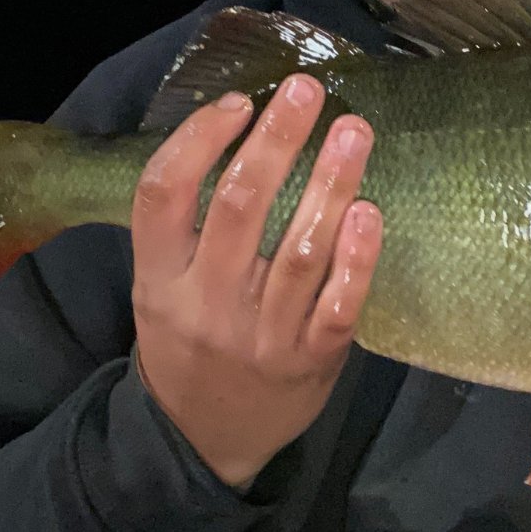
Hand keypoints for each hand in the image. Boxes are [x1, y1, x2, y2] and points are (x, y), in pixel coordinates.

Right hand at [130, 73, 381, 488]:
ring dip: (330, 183)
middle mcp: (206, 303)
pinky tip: (371, 212)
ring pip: (299, 250)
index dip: (197, 140)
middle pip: (240, 207)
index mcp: (159, 278)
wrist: (204, 442)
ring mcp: (261, 335)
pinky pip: (338, 306)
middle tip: (307, 89)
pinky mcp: (311, 361)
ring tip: (354, 130)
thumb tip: (237, 131)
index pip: (162, 195)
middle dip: (276, 140)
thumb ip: (185, 228)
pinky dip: (357, 259)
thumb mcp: (159, 289)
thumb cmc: (188, 343)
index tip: (239, 101)